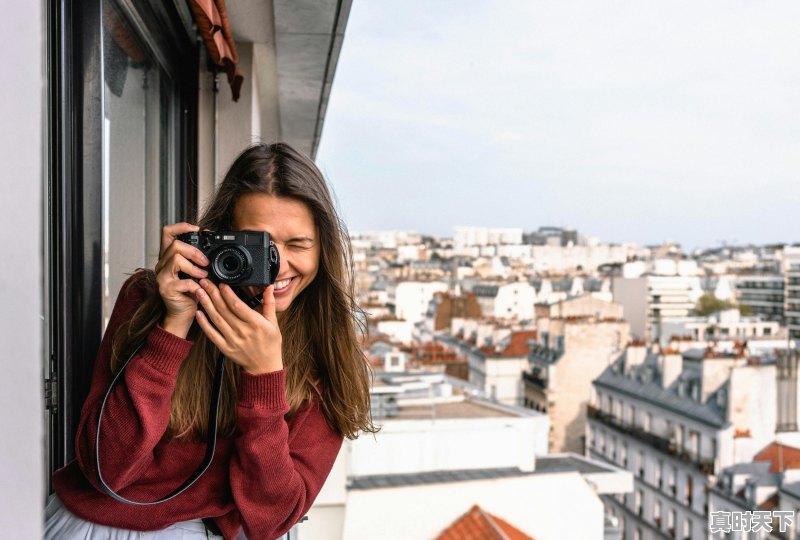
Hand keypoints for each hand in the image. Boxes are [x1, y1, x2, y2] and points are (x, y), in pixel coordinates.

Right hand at [154, 222, 209, 337]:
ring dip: (194, 267)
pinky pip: (182, 281)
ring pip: (176, 259)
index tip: (197, 229)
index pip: (167, 233)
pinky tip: (200, 289)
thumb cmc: (190, 293)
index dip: (181, 226)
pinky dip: (195, 285)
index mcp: (168, 257)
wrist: (182, 314)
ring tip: (204, 276)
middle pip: (175, 245)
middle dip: (194, 251)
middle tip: (206, 262)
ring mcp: (162, 277)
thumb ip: (199, 260)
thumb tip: (212, 245)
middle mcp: (162, 265)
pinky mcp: (166, 289)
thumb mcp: (195, 272)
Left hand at [193, 280, 282, 374]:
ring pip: (216, 319)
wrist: (264, 366)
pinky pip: (212, 334)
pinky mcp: (225, 348)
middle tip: (205, 282)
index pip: (238, 305)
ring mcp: (232, 340)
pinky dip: (204, 324)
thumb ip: (269, 304)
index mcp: (255, 323)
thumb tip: (269, 287)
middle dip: (213, 294)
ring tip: (199, 292)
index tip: (222, 283)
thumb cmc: (270, 344)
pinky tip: (199, 313)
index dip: (228, 293)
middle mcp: (243, 331)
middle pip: (224, 309)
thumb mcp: (273, 323)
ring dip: (206, 304)